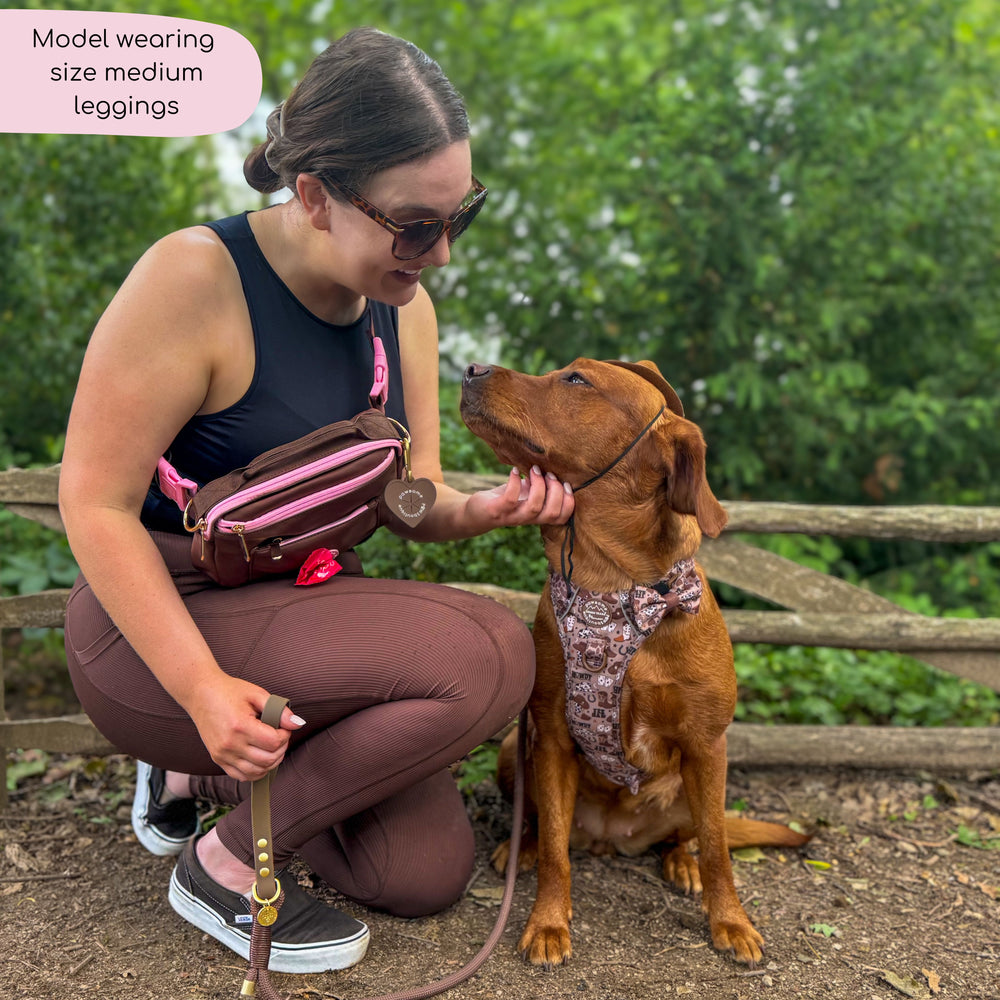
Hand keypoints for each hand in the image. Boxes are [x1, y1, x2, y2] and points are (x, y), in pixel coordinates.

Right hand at [184, 673, 305, 781]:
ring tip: (272, 747)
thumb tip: (297, 724)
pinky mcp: (218, 759)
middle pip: (267, 760)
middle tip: (280, 736)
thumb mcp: (257, 694)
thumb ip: (278, 710)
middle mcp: (230, 744)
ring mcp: (222, 754)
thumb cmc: (229, 691)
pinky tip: (261, 758)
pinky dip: (256, 771)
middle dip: (281, 749)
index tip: (283, 727)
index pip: (273, 742)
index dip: (285, 735)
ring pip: (257, 772)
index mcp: (240, 726)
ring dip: (271, 762)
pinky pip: (242, 776)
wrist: (201, 694)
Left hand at [467, 465, 574, 529]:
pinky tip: (514, 471)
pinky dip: (514, 482)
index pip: (561, 518)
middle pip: (551, 513)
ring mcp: (512, 516)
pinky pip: (510, 499)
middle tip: (549, 474)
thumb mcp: (524, 494)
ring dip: (538, 486)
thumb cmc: (504, 500)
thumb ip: (538, 487)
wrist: (476, 513)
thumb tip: (551, 470)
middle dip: (555, 491)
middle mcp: (527, 519)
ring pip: (534, 507)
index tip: (566, 483)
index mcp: (537, 515)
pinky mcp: (497, 510)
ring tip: (534, 469)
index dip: (568, 502)